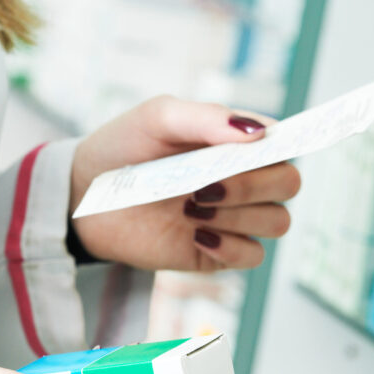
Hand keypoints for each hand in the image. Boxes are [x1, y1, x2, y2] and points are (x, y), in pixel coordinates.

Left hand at [70, 96, 300, 270]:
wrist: (85, 198)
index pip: (284, 144)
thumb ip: (207, 118)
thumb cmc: (123, 149)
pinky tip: (195, 234)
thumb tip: (259, 134)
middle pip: (288, 184)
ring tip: (189, 208)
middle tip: (203, 184)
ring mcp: (233, 218)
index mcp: (236, 142)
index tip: (265, 151)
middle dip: (252, 184)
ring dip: (238, 214)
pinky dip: (231, 246)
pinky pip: (253, 256)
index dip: (286, 146)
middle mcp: (243, 180)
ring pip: (277, 221)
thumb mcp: (158, 118)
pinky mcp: (218, 252)